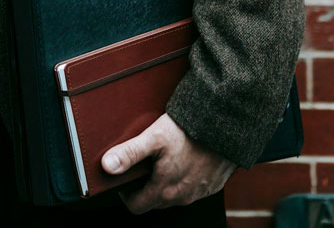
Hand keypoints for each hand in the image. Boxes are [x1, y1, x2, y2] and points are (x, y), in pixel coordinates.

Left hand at [101, 113, 235, 213]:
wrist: (226, 127)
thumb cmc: (189, 131)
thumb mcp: (154, 137)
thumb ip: (129, 153)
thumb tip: (106, 166)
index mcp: (164, 190)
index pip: (136, 206)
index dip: (125, 192)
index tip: (123, 175)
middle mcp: (181, 197)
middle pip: (154, 200)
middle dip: (144, 185)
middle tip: (141, 161)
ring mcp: (198, 193)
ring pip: (173, 195)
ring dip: (164, 181)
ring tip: (162, 157)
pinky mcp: (212, 185)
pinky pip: (191, 188)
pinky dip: (183, 177)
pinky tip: (183, 157)